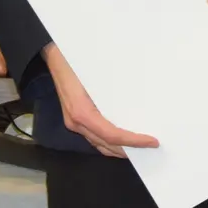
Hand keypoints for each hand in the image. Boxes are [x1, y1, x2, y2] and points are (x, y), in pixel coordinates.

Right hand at [42, 43, 157, 157]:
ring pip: (99, 144)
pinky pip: (94, 136)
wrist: (54, 56)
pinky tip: (121, 138)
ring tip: (138, 147)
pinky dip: (109, 141)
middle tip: (150, 149)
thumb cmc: (77, 63)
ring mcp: (73, 122)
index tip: (152, 141)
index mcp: (83, 113)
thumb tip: (138, 104)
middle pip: (106, 145)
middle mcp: (77, 122)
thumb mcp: (98, 77)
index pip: (112, 135)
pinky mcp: (73, 119)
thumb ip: (115, 93)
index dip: (133, 141)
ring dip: (119, 149)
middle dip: (129, 150)